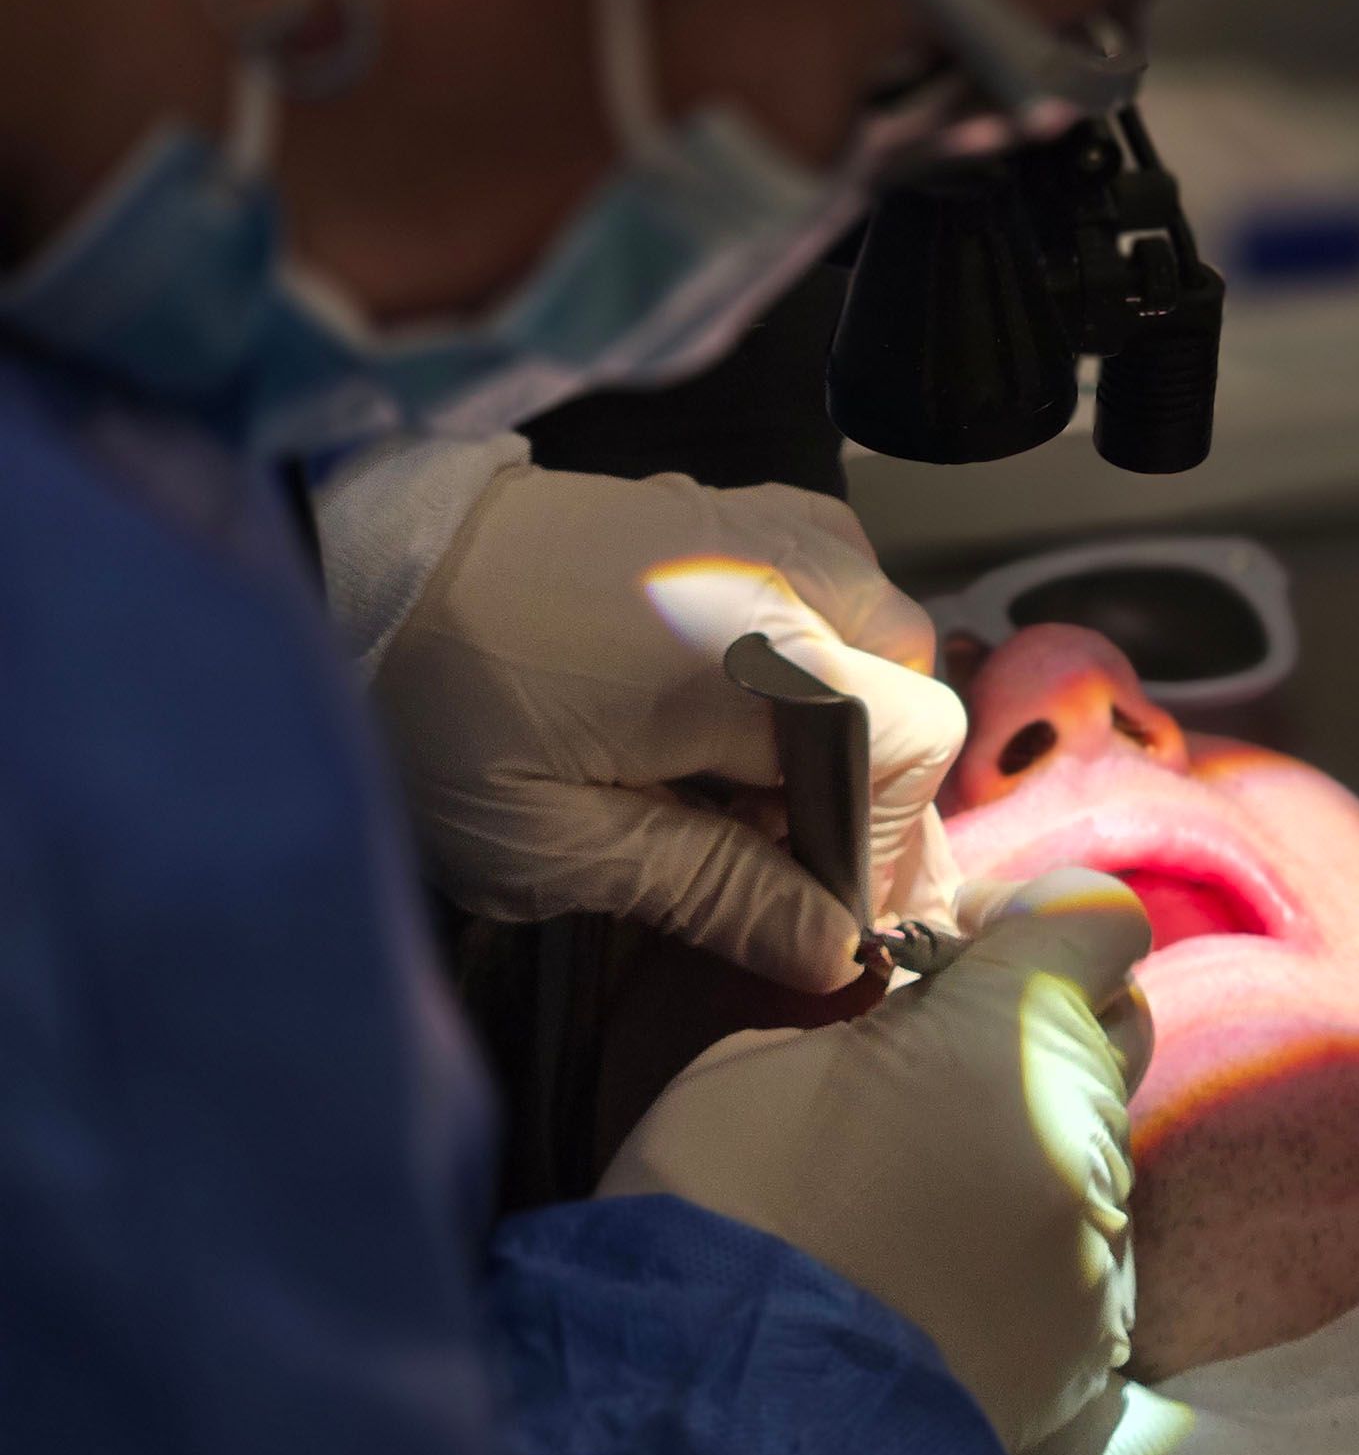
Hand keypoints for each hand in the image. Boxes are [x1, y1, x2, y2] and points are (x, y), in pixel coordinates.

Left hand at [367, 466, 964, 989]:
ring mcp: (755, 519)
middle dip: (866, 778)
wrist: (349, 565)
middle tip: (764, 850)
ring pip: (874, 621)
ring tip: (733, 777)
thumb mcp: (553, 843)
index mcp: (754, 654)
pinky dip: (805, 641)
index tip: (815, 912)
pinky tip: (720, 696)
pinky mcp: (717, 502)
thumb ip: (713, 892)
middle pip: (910, 679)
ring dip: (840, 706)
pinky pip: (820, 572)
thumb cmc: (433, 711)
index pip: (913, 745)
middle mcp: (783, 567)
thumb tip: (832, 952)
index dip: (885, 843)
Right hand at [598, 870, 1154, 1454]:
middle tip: (935, 1063)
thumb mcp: (765, 1059)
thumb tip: (916, 1028)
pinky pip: (1077, 1265)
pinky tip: (932, 1284)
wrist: (724, 1431)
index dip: (1034, 917)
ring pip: (1094, 1154)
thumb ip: (881, 1024)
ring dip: (1027, 1146)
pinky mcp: (1091, 1358)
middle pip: (1114, 1030)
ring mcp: (1098, 1254)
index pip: (1098, 918)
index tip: (961, 948)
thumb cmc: (720, 1211)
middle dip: (1040, 1026)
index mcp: (1015, 1032)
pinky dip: (1022, 1253)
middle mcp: (1086, 1133)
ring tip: (917, 1196)